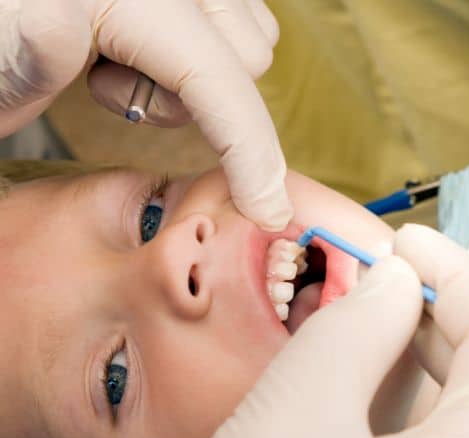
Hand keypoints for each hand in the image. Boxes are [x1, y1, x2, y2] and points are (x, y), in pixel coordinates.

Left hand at [0, 0, 290, 229]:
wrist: (2, 23)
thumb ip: (28, 50)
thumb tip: (62, 23)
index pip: (216, 78)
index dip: (251, 154)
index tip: (268, 213)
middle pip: (249, 56)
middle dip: (195, 97)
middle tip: (103, 85)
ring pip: (254, 35)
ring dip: (204, 71)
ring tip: (114, 60)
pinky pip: (240, 17)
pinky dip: (208, 47)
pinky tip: (139, 43)